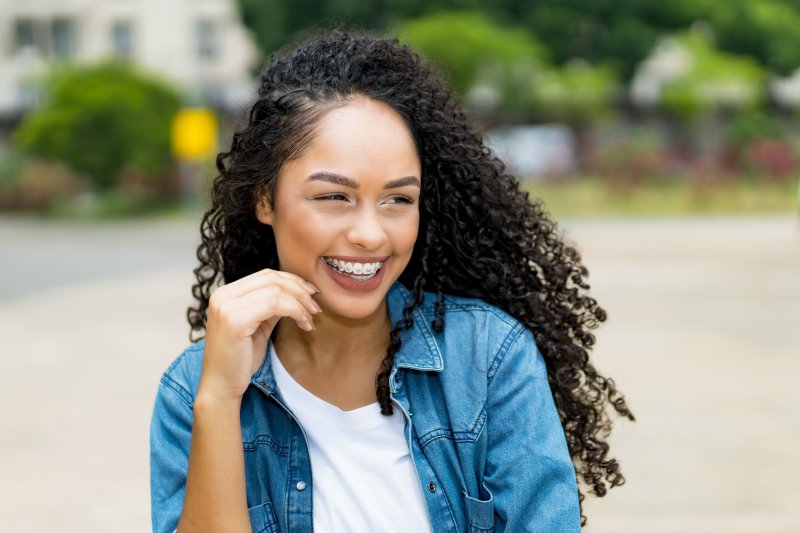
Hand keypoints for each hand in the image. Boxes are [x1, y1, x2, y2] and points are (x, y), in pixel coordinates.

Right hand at [199, 269, 320, 400]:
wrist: (220, 386)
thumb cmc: (239, 360)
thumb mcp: (258, 326)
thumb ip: (270, 307)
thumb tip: (296, 293)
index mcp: (225, 294)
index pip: (266, 275)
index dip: (292, 281)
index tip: (311, 295)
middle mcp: (222, 295)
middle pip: (272, 279)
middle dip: (299, 290)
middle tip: (315, 307)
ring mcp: (226, 306)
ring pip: (275, 291)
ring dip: (300, 303)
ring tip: (309, 319)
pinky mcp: (235, 320)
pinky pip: (274, 304)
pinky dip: (295, 311)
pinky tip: (303, 323)